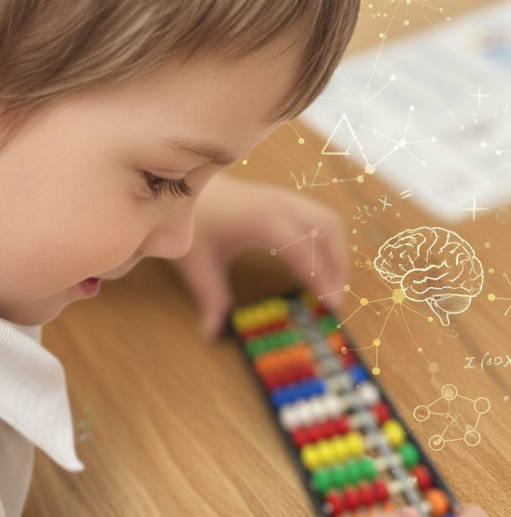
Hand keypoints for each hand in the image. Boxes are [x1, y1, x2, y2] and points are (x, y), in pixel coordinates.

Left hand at [172, 176, 347, 337]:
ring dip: (334, 251)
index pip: (303, 250)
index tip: (330, 305)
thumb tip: (211, 333)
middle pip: (326, 229)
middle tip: (333, 299)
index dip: (321, 278)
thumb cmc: (189, 221)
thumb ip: (210, 297)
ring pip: (326, 220)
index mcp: (261, 218)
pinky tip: (314, 264)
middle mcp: (278, 203)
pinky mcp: (280, 198)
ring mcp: (281, 196)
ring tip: (328, 284)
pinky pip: (316, 216)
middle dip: (336, 265)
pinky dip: (324, 240)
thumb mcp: (196, 262)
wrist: (178, 183)